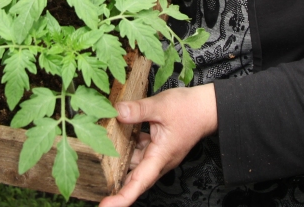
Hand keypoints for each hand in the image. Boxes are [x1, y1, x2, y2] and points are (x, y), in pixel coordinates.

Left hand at [99, 84, 217, 206]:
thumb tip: (118, 112)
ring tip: (98, 161)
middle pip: (134, 179)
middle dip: (115, 186)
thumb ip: (138, 110)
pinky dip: (127, 146)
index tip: (106, 206)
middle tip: (95, 188)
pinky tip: (116, 136)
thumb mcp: (162, 106)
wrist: (208, 108)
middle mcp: (159, 160)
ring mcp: (159, 154)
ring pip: (135, 163)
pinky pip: (139, 151)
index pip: (139, 183)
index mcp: (161, 156)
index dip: (122, 198)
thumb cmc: (190, 109)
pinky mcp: (158, 146)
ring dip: (119, 162)